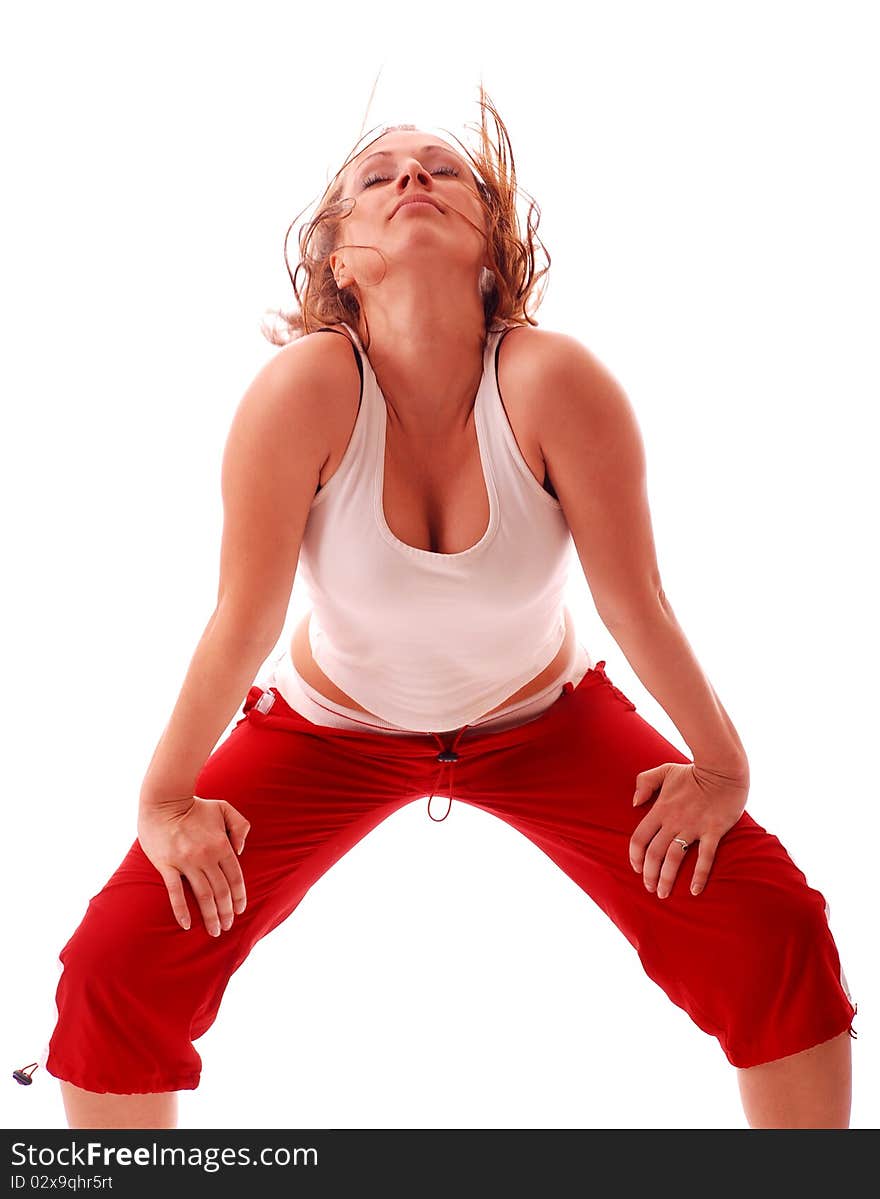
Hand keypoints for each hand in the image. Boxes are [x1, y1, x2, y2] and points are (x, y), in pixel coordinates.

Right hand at [136, 795, 250, 935]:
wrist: (164, 801)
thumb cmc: (195, 805)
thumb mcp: (225, 808)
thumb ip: (240, 826)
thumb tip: (240, 850)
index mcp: (222, 844)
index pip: (235, 877)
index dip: (239, 896)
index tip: (240, 910)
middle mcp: (206, 856)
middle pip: (221, 891)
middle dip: (226, 912)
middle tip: (227, 927)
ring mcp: (186, 862)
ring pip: (203, 895)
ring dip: (210, 916)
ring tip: (214, 930)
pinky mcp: (166, 865)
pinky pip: (175, 893)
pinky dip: (181, 910)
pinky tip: (186, 925)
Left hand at [629, 762, 748, 897]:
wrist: (722, 768)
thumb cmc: (693, 771)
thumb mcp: (664, 770)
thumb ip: (645, 782)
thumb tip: (634, 803)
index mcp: (660, 809)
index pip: (639, 838)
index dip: (634, 856)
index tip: (636, 869)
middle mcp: (673, 821)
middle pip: (654, 853)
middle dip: (649, 874)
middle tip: (650, 888)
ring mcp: (693, 827)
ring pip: (674, 858)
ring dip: (666, 878)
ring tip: (663, 893)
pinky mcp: (713, 831)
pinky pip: (704, 857)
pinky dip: (699, 875)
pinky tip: (694, 890)